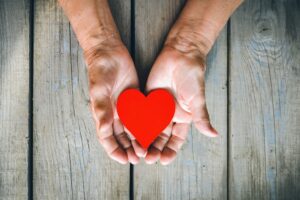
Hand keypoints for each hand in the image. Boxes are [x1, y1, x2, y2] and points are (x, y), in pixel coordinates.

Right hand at [86, 40, 144, 163]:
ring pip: (132, 129)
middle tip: (140, 157)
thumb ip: (102, 110)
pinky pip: (142, 116)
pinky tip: (154, 132)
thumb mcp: (99, 90)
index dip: (114, 151)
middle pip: (121, 138)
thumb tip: (103, 131)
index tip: (124, 160)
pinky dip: (146, 126)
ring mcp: (126, 107)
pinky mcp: (136, 99)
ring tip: (147, 150)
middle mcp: (114, 114)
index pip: (107, 138)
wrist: (109, 52)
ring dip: (139, 141)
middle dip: (129, 149)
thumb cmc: (100, 71)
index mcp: (103, 114)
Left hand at [145, 40, 217, 164]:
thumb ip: (201, 117)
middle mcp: (169, 116)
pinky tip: (130, 134)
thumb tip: (214, 134)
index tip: (164, 160)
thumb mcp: (197, 98)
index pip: (176, 139)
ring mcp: (157, 108)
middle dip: (155, 149)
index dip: (171, 150)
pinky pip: (140, 114)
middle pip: (161, 137)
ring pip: (149, 129)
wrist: (180, 55)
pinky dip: (136, 124)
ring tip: (139, 151)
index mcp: (182, 118)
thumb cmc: (192, 76)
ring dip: (144, 140)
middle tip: (149, 159)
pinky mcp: (147, 99)